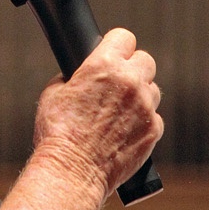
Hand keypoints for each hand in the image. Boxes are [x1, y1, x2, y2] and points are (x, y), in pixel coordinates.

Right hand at [32, 28, 162, 199]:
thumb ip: (72, 76)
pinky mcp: (153, 130)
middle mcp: (129, 82)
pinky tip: (125, 131)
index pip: (124, 37)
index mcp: (103, 65)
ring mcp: (145, 107)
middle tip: (119, 83)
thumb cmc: (58, 135)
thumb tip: (78, 74)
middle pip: (145, 60)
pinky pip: (155, 118)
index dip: (117, 45)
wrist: (72, 172)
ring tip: (120, 112)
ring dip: (140, 96)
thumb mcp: (53, 93)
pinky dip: (143, 122)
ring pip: (153, 89)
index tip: (114, 53)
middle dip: (133, 68)